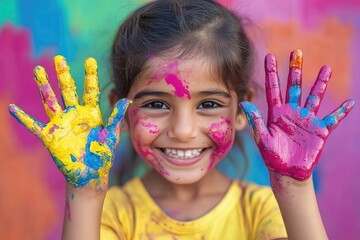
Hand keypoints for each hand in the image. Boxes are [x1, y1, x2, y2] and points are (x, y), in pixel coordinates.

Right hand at [9, 56, 130, 189]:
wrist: (91, 174)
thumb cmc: (103, 155)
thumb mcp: (112, 135)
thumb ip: (116, 118)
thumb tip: (126, 100)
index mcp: (91, 113)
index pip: (90, 90)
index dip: (90, 75)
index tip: (90, 60)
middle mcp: (75, 115)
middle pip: (68, 90)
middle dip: (64, 74)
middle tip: (59, 58)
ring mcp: (61, 124)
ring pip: (50, 101)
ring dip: (44, 87)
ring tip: (38, 71)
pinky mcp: (50, 137)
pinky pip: (34, 126)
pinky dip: (23, 118)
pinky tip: (12, 109)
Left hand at [240, 50, 353, 179]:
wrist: (287, 172)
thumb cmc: (272, 156)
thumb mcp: (262, 138)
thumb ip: (255, 121)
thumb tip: (244, 103)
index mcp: (276, 113)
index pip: (273, 89)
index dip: (272, 73)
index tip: (270, 56)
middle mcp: (292, 112)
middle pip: (294, 87)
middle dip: (295, 70)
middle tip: (296, 52)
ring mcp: (307, 120)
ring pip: (314, 97)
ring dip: (320, 84)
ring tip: (326, 68)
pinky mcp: (320, 131)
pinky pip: (333, 119)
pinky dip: (341, 112)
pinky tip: (351, 103)